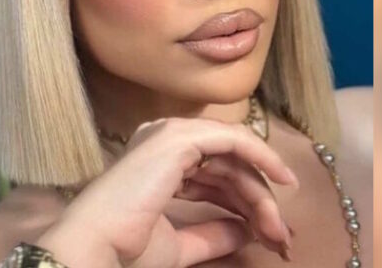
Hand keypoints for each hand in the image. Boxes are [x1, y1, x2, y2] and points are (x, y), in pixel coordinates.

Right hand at [36, 116, 298, 267]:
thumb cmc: (125, 247)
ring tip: (278, 228)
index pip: (213, 174)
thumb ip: (212, 232)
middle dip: (257, 201)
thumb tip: (246, 230)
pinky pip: (235, 140)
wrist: (99, 244)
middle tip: (280, 235)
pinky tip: (283, 180)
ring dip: (260, 192)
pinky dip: (262, 156)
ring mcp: (172, 134)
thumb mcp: (179, 244)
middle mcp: (165, 140)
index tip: (267, 234)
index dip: (243, 202)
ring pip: (235, 156)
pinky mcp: (181, 136)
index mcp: (159, 161)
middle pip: (228, 165)